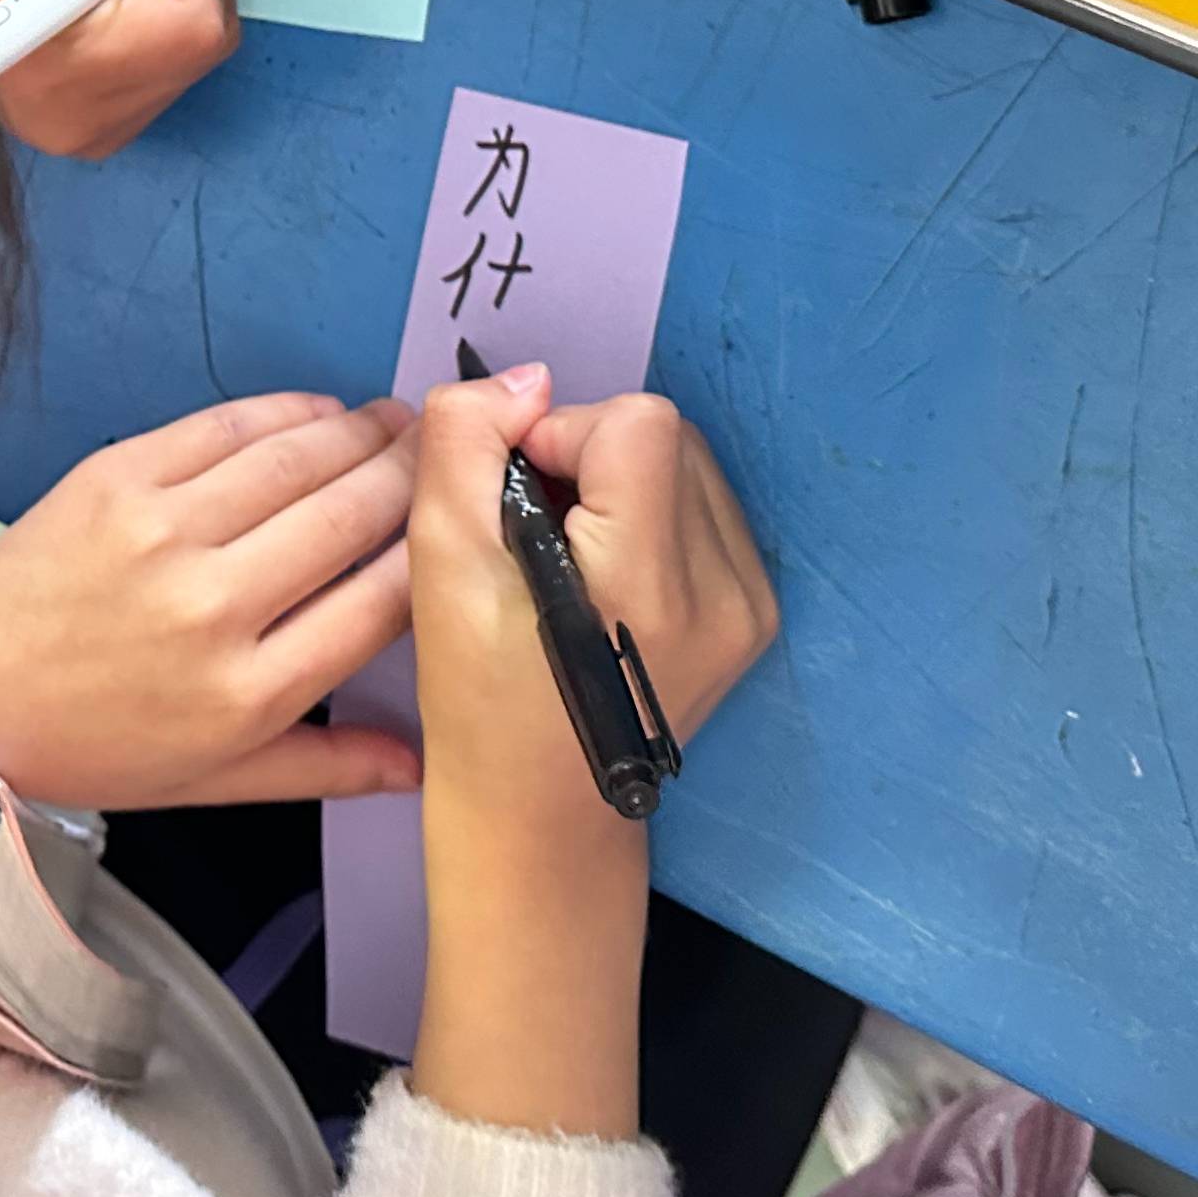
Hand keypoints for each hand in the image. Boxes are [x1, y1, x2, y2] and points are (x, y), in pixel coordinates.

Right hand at [0, 0, 245, 157]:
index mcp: (84, 67)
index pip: (207, 17)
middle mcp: (90, 121)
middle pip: (202, 41)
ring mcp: (83, 137)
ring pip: (180, 58)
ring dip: (153, 5)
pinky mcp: (75, 135)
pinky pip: (146, 77)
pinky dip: (132, 34)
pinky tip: (74, 9)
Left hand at [0, 393, 421, 806]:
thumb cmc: (91, 739)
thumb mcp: (210, 780)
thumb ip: (322, 766)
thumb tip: (422, 764)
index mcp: (246, 694)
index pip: (377, 607)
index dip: (433, 555)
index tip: (462, 527)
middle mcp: (214, 609)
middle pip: (350, 519)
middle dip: (413, 475)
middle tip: (450, 449)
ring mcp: (164, 535)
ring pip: (298, 461)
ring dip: (363, 431)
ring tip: (399, 421)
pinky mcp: (121, 476)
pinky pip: (227, 426)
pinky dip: (288, 410)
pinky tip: (321, 410)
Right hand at [405, 367, 776, 1137]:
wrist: (541, 814)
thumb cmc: (477, 697)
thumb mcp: (439, 563)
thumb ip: (465, 444)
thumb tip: (531, 382)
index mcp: (652, 585)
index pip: (639, 424)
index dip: (565, 439)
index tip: (524, 503)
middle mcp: (726, 592)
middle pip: (667, 434)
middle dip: (593, 461)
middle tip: (541, 537)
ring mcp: (752, 606)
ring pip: (688, 464)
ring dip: (624, 485)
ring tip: (574, 561)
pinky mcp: (758, 613)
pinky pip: (705, 508)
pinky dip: (653, 518)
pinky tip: (610, 579)